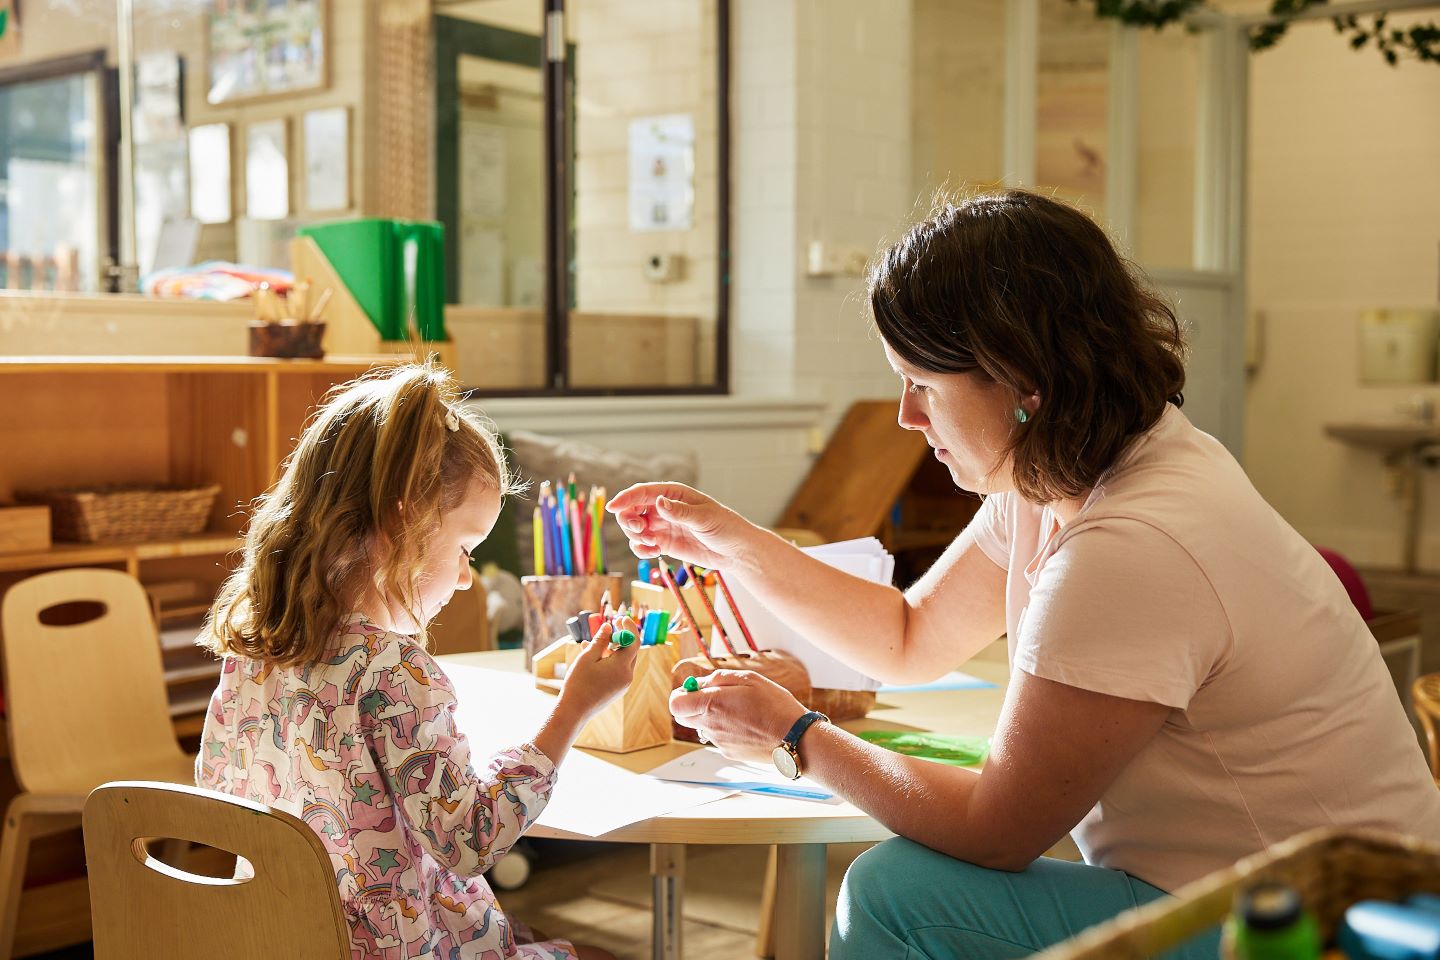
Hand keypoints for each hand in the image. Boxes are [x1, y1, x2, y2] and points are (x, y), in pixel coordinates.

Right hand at [558, 618, 639, 721]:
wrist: (574, 711)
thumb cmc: (579, 683)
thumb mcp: (587, 657)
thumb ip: (600, 640)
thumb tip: (608, 626)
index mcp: (622, 667)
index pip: (634, 642)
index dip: (629, 628)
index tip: (620, 618)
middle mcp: (627, 676)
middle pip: (630, 651)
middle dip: (621, 637)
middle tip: (610, 627)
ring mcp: (623, 684)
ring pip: (622, 661)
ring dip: (612, 649)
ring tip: (593, 643)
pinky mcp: (617, 690)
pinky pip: (618, 670)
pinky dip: (609, 660)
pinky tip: (592, 657)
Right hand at [606, 483, 758, 569]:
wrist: (736, 551)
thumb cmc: (725, 527)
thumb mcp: (704, 518)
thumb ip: (680, 512)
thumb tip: (658, 502)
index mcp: (673, 494)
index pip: (642, 493)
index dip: (625, 498)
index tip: (612, 508)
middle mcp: (664, 508)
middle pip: (632, 510)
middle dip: (629, 521)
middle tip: (640, 532)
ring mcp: (662, 526)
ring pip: (634, 529)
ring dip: (635, 537)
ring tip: (653, 545)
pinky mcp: (663, 543)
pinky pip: (642, 545)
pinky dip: (641, 550)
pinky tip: (655, 552)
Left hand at [668, 670, 807, 764]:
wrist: (795, 738)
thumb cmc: (774, 706)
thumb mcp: (748, 679)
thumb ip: (718, 679)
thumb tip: (700, 684)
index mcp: (712, 705)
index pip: (676, 704)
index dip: (682, 694)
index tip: (694, 688)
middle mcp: (711, 727)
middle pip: (684, 717)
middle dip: (693, 705)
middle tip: (715, 696)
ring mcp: (719, 742)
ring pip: (702, 726)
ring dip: (712, 716)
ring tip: (740, 709)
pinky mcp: (729, 753)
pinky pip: (718, 737)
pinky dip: (726, 728)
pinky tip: (747, 723)